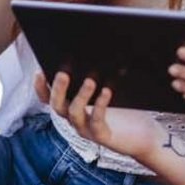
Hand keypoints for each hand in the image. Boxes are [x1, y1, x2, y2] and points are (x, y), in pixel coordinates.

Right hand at [38, 70, 159, 161]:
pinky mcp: (102, 135)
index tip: (40, 71)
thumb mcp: (109, 88)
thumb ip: (99, 74)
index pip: (49, 99)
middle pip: (57, 106)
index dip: (41, 87)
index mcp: (72, 106)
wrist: (145, 136)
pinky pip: (96, 122)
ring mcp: (87, 129)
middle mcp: (75, 119)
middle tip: (63, 73)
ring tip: (90, 80)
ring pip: (74, 113)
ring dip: (80, 96)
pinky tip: (107, 91)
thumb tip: (96, 49)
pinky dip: (100, 105)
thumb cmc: (126, 109)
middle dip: (57, 89)